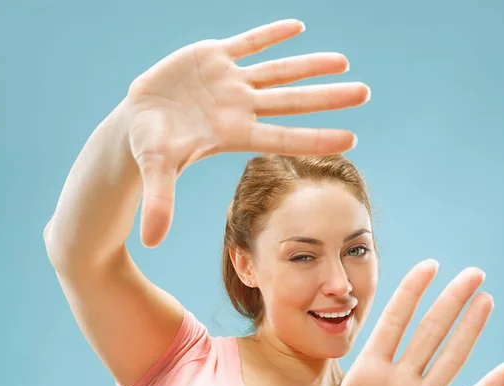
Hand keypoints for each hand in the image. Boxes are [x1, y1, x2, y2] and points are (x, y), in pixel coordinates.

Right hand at [123, 18, 369, 246]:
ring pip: (278, 71)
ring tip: (344, 62)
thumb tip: (150, 241)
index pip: (282, 138)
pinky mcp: (213, 57)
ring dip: (310, 65)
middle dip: (327, 98)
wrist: (138, 119)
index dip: (315, 138)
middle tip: (365, 93)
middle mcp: (239, 107)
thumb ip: (159, 201)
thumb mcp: (155, 168)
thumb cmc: (150, 146)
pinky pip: (248, 42)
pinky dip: (270, 33)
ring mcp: (229, 81)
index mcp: (232, 134)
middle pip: (292, 102)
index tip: (351, 139)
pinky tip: (297, 26)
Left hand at [225, 260, 503, 385]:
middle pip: (428, 333)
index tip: (425, 265)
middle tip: (473, 270)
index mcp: (368, 373)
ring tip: (487, 299)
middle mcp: (399, 381)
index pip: (391, 326)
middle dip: (449, 303)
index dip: (408, 296)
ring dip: (469, 331)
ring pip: (450, 359)